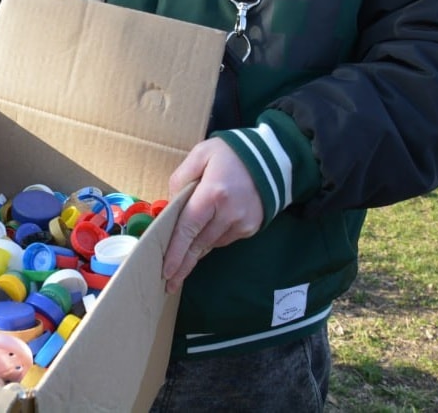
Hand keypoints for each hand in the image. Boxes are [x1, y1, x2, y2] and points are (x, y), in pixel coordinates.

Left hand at [162, 137, 263, 293]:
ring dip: (196, 248)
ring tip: (182, 254)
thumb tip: (171, 206)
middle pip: (199, 245)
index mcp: (212, 194)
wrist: (271, 157)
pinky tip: (207, 228)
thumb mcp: (200, 154)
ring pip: (211, 243)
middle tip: (169, 283)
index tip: (167, 271)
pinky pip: (224, 239)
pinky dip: (212, 237)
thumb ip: (180, 179)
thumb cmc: (230, 153)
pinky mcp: (252, 228)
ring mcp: (243, 224)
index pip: (188, 229)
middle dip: (183, 264)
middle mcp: (229, 214)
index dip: (176, 252)